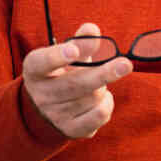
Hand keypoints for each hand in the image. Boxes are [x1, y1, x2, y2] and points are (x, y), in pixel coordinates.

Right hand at [22, 22, 131, 139]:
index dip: (58, 56)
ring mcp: (55, 114)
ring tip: (99, 83)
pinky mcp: (70, 130)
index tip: (74, 50)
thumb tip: (92, 29)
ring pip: (92, 98)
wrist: (46, 110)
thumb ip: (80, 40)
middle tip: (125, 63)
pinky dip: (107, 103)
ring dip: (104, 87)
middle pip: (75, 84)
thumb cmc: (61, 73)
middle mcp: (41, 94)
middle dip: (103, 73)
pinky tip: (103, 98)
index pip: (42, 62)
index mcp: (35, 69)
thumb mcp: (66, 54)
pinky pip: (99, 115)